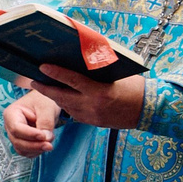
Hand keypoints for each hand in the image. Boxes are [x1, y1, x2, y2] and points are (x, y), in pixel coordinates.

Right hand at [4, 90, 58, 155]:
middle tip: (50, 144)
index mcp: (11, 113)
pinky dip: (36, 151)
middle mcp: (10, 125)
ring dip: (36, 149)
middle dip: (34, 145)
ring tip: (49, 141)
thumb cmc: (43, 100)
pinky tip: (45, 144)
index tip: (44, 136)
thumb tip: (45, 138)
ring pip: (21, 149)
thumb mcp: (46, 107)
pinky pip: (26, 152)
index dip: (30, 135)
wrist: (45, 103)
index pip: (16, 128)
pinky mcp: (22, 141)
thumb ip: (45, 122)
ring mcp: (15, 135)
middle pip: (17, 141)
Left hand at [27, 68, 145, 129]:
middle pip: (62, 97)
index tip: (42, 67)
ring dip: (56, 97)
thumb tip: (80, 58)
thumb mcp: (117, 74)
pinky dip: (68, 104)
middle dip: (45, 89)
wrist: (149, 110)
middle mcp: (93, 106)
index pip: (72, 81)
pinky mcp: (93, 123)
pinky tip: (64, 97)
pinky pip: (75, 113)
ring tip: (45, 86)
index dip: (55, 74)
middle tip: (33, 81)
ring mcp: (92, 117)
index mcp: (100, 92)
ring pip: (67, 106)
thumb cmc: (135, 87)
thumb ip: (98, 70)